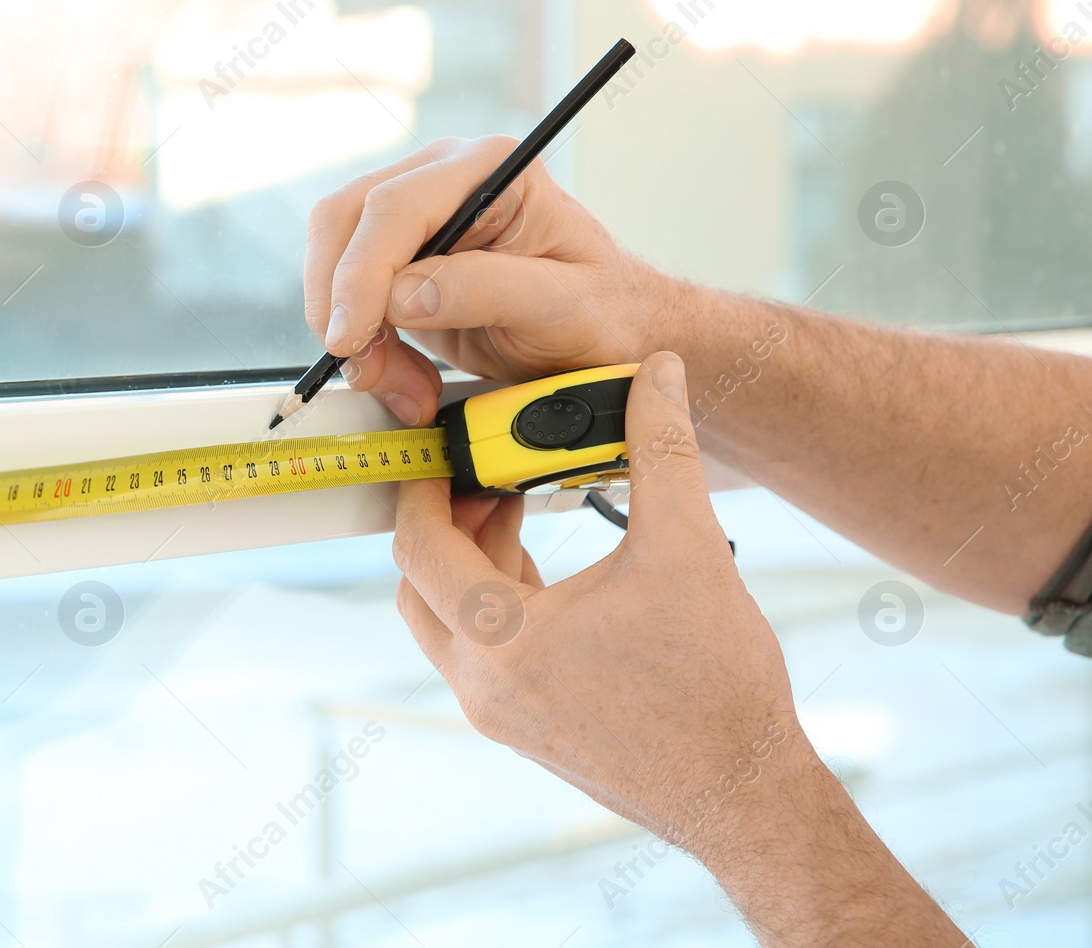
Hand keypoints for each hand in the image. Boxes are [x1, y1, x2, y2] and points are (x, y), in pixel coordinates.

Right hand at [304, 136, 670, 426]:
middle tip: (366, 368)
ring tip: (402, 386)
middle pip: (345, 221)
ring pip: (335, 259)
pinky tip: (403, 379)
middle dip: (341, 303)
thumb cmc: (603, 311)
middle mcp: (444, 178)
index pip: (395, 207)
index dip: (361, 273)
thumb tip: (403, 295)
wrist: (610, 332)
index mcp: (490, 168)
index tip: (351, 335)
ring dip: (353, 334)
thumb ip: (489, 290)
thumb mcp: (563, 306)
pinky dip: (365, 346)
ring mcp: (418, 218)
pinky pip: (349, 296)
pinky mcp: (401, 262)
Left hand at [391, 352, 805, 849]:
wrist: (746, 793)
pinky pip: (480, 653)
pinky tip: (544, 568)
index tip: (447, 449)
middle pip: (418, 586)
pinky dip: (494, 601)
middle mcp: (483, 685)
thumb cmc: (719, 686)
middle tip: (482, 476)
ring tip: (517, 507)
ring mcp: (499, 714)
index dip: (426, 488)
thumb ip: (662, 448)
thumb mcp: (689, 549)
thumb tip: (658, 370)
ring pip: (445, 622)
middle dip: (442, 523)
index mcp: (503, 641)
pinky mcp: (523, 727)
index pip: (420, 548)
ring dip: (468, 563)